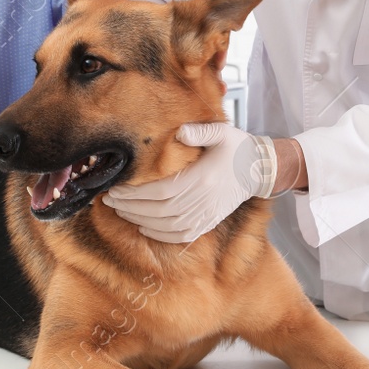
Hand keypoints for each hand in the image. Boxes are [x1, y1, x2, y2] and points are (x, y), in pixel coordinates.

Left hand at [102, 122, 275, 242]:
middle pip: (158, 211)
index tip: (115, 188)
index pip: (160, 192)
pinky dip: (160, 235)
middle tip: (109, 200)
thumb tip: (179, 132)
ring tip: (120, 211)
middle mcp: (202, 201)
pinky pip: (181, 236)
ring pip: (166, 226)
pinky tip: (144, 226)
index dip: (135, 194)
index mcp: (201, 179)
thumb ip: (200, 132)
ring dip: (139, 220)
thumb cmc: (237, 148)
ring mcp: (206, 215)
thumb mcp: (221, 132)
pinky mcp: (208, 223)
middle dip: (129, 207)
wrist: (259, 170)